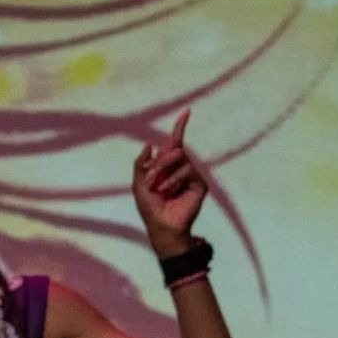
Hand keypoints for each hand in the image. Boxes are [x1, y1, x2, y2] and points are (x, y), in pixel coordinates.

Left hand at [133, 109, 207, 255]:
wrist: (161, 226)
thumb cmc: (149, 207)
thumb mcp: (138, 184)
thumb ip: (140, 164)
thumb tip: (149, 145)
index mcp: (166, 166)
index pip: (174, 142)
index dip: (180, 127)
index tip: (185, 111)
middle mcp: (180, 168)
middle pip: (174, 149)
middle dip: (159, 163)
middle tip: (150, 179)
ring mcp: (191, 175)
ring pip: (180, 158)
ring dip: (164, 173)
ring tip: (157, 188)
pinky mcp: (200, 184)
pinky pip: (188, 171)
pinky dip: (174, 180)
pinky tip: (168, 192)